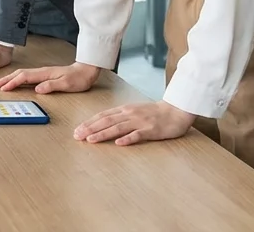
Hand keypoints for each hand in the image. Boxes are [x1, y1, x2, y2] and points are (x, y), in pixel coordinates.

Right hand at [0, 62, 100, 92]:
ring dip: (9, 78)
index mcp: (44, 73)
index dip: (13, 83)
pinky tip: (15, 82)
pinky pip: (26, 76)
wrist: (86, 71)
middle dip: (5, 79)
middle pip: (19, 74)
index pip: (24, 77)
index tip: (3, 88)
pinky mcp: (44, 75)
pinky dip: (17, 79)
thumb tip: (37, 89)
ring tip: (0, 84)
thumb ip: (51, 86)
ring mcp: (42, 73)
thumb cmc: (78, 78)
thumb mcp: (67, 84)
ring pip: (21, 74)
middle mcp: (41, 71)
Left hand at [74, 101, 195, 145]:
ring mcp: (140, 121)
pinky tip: (118, 144)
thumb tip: (103, 123)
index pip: (103, 116)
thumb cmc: (154, 113)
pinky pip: (138, 135)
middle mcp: (130, 114)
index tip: (77, 130)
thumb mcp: (134, 111)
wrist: (176, 110)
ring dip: (103, 134)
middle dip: (90, 128)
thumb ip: (120, 117)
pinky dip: (127, 139)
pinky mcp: (151, 130)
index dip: (89, 123)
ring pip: (118, 127)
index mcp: (124, 110)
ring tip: (91, 140)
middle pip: (106, 121)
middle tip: (77, 136)